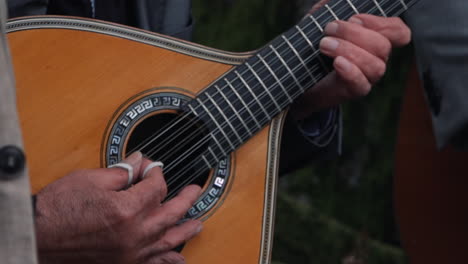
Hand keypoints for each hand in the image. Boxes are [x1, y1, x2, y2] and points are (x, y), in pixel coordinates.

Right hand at [35, 152, 201, 263]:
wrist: (38, 236)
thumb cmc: (58, 209)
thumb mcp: (90, 179)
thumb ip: (122, 171)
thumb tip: (139, 161)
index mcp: (127, 209)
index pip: (156, 187)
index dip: (156, 172)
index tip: (152, 167)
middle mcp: (134, 233)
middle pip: (171, 212)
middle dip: (185, 198)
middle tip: (194, 190)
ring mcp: (130, 252)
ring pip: (168, 240)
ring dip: (186, 230)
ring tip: (198, 224)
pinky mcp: (123, 263)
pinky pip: (153, 263)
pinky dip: (168, 260)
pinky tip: (179, 258)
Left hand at [290, 11, 410, 118]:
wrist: (299, 76)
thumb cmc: (315, 47)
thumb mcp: (319, 23)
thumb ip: (329, 8)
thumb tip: (329, 0)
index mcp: (375, 38)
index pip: (398, 31)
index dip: (382, 23)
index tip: (354, 18)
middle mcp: (377, 58)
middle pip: (383, 46)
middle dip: (354, 34)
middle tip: (329, 29)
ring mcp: (368, 76)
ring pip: (375, 65)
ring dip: (348, 50)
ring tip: (324, 45)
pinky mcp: (355, 90)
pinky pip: (362, 83)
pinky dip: (351, 71)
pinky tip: (337, 62)